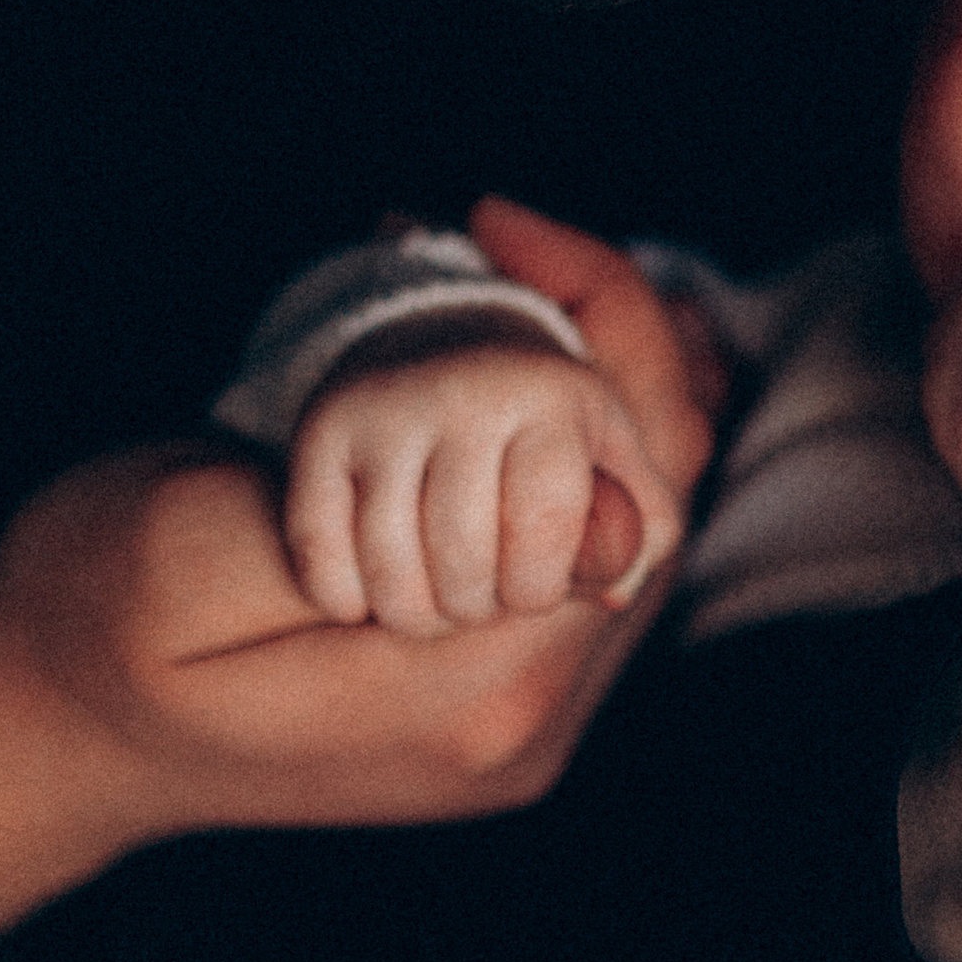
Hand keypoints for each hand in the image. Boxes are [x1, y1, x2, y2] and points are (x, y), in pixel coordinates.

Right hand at [285, 344, 680, 633]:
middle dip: (478, 605)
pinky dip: (347, 600)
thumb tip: (612, 590)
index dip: (539, 587)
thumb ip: (643, 531)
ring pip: (391, 575)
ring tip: (437, 593)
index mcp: (550, 395)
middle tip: (482, 589)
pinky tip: (376, 586)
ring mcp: (382, 410)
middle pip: (464, 566)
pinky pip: (321, 561)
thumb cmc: (547, 434)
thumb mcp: (616, 463)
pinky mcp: (318, 432)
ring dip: (417, 613)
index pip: (544, 535)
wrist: (448, 348)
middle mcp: (462, 390)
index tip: (535, 580)